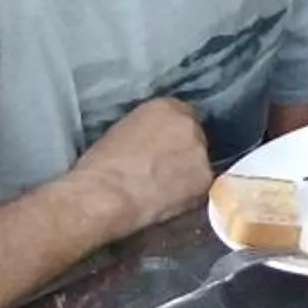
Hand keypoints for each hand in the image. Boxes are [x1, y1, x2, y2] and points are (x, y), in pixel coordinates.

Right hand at [71, 97, 211, 231]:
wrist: (105, 194)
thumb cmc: (102, 166)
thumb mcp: (123, 131)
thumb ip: (149, 130)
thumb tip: (156, 143)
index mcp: (166, 107)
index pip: (182, 115)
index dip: (173, 136)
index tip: (164, 149)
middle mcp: (188, 124)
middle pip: (195, 138)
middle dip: (183, 153)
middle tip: (163, 171)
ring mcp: (200, 151)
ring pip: (200, 163)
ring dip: (187, 174)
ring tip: (163, 189)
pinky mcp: (205, 179)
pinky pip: (201, 187)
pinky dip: (189, 195)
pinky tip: (168, 201)